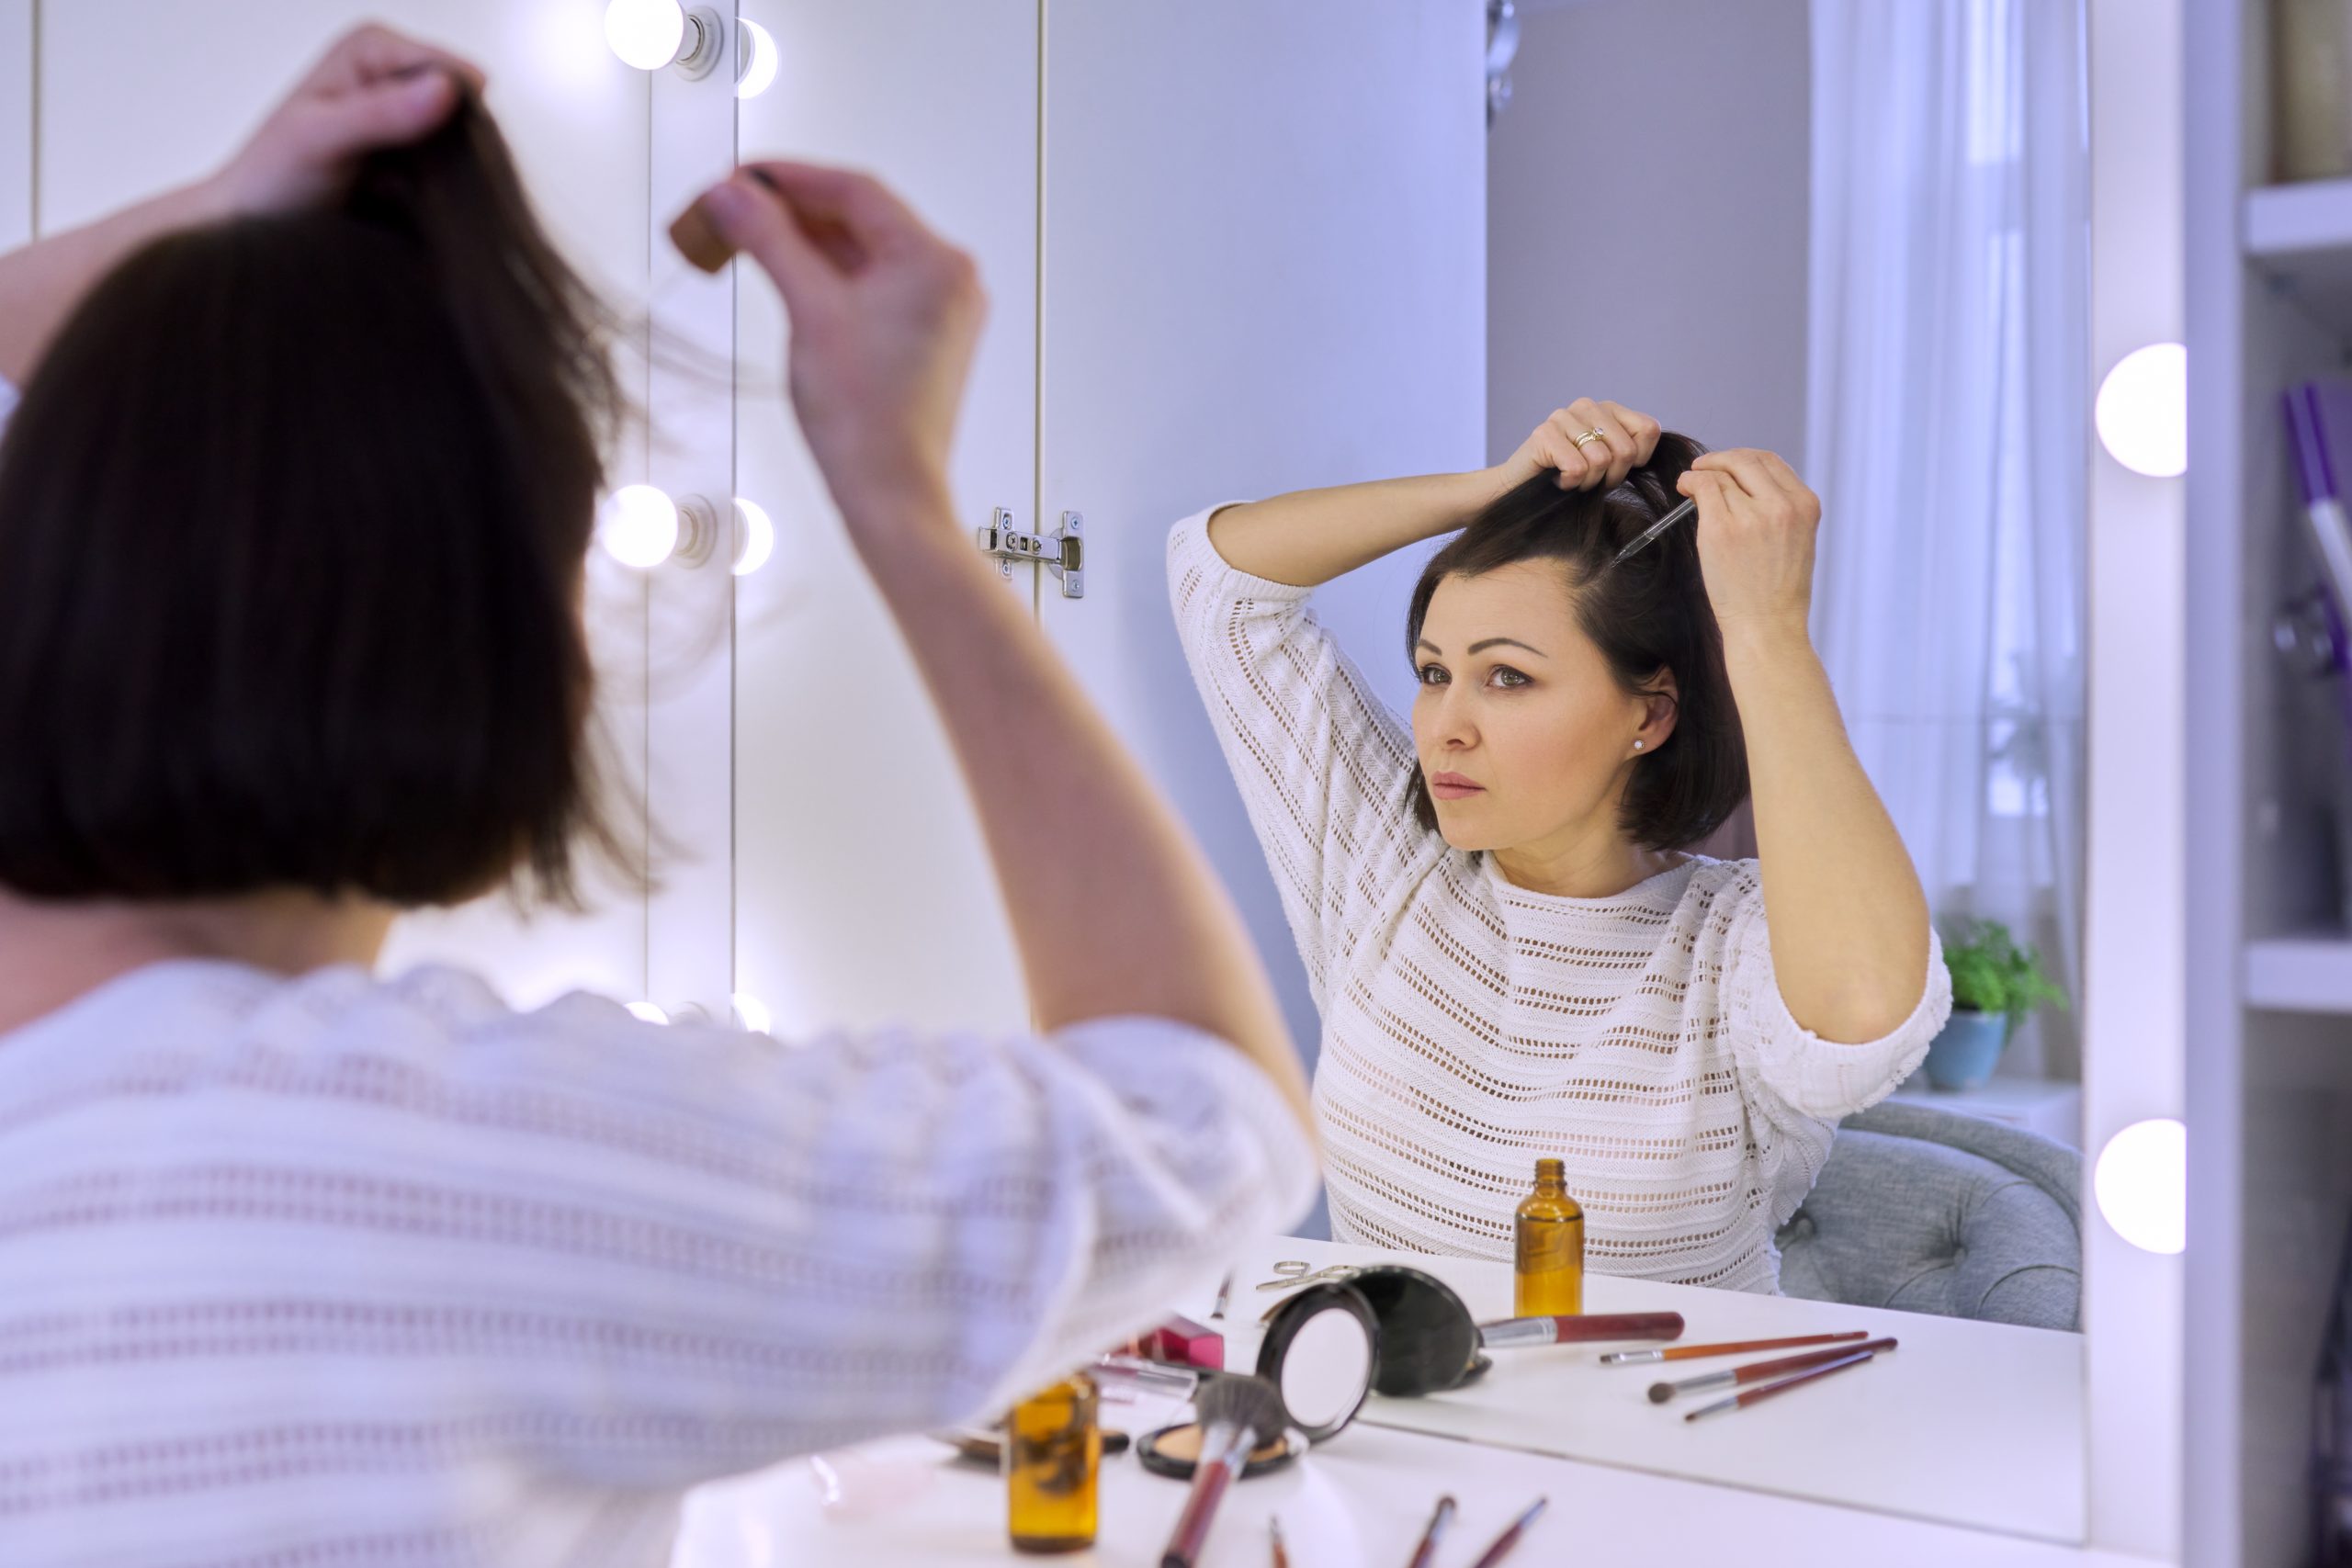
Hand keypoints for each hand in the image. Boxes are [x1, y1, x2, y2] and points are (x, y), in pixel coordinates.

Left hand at [203, 25, 482, 218]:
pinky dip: (447, 194)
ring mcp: (407, 118)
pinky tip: (419, 210)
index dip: (457, 114)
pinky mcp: (414, 158)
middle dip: (457, 146)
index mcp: (371, 48)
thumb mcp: (321, 138)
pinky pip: (455, 173)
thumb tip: (445, 89)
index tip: (429, 157)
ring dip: (454, 175)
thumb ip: (381, 113)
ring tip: (412, 199)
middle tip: (415, 185)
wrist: (251, 225)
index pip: (450, 72)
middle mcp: (394, 75)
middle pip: (463, 107)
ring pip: (463, 143)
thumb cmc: (271, 176)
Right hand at [698, 162, 984, 520]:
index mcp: (935, 262)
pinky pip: (870, 285)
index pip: (856, 190)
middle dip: (792, 211)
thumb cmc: (865, 419)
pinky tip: (785, 273)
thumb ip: (769, 241)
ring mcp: (939, 309)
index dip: (790, 177)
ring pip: (862, 252)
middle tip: (732, 207)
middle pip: (860, 218)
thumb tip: (733, 193)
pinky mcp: (923, 336)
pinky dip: (826, 275)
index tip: (742, 176)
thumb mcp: (809, 311)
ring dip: (805, 243)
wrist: (890, 493)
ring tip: (746, 240)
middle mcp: (948, 278)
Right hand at [1495, 398, 1660, 491]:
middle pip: (1626, 450)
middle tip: (1590, 479)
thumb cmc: (1569, 481)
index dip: (1639, 460)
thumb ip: (1633, 452)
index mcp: (1609, 409)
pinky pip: (1577, 467)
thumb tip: (1667, 456)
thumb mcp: (1610, 465)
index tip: (1616, 470)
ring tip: (1572, 479)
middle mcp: (1587, 406)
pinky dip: (1570, 484)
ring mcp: (1563, 416)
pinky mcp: (1543, 433)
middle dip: (1612, 477)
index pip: (1648, 430)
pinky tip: (1558, 480)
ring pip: (1600, 460)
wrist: (1520, 493)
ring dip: (1588, 482)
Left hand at [1674, 449, 1820, 636]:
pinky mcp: (1722, 528)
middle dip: (1720, 460)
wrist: (1767, 626)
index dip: (1743, 460)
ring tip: (1689, 485)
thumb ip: (1775, 507)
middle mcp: (1782, 505)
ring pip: (1721, 475)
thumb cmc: (1775, 591)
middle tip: (1701, 469)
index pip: (1770, 462)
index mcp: (1805, 505)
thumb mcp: (1793, 540)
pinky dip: (1689, 482)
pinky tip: (1684, 488)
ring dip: (1701, 474)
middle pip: (1745, 460)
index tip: (1726, 467)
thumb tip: (1735, 481)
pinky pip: (1703, 487)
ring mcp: (1752, 515)